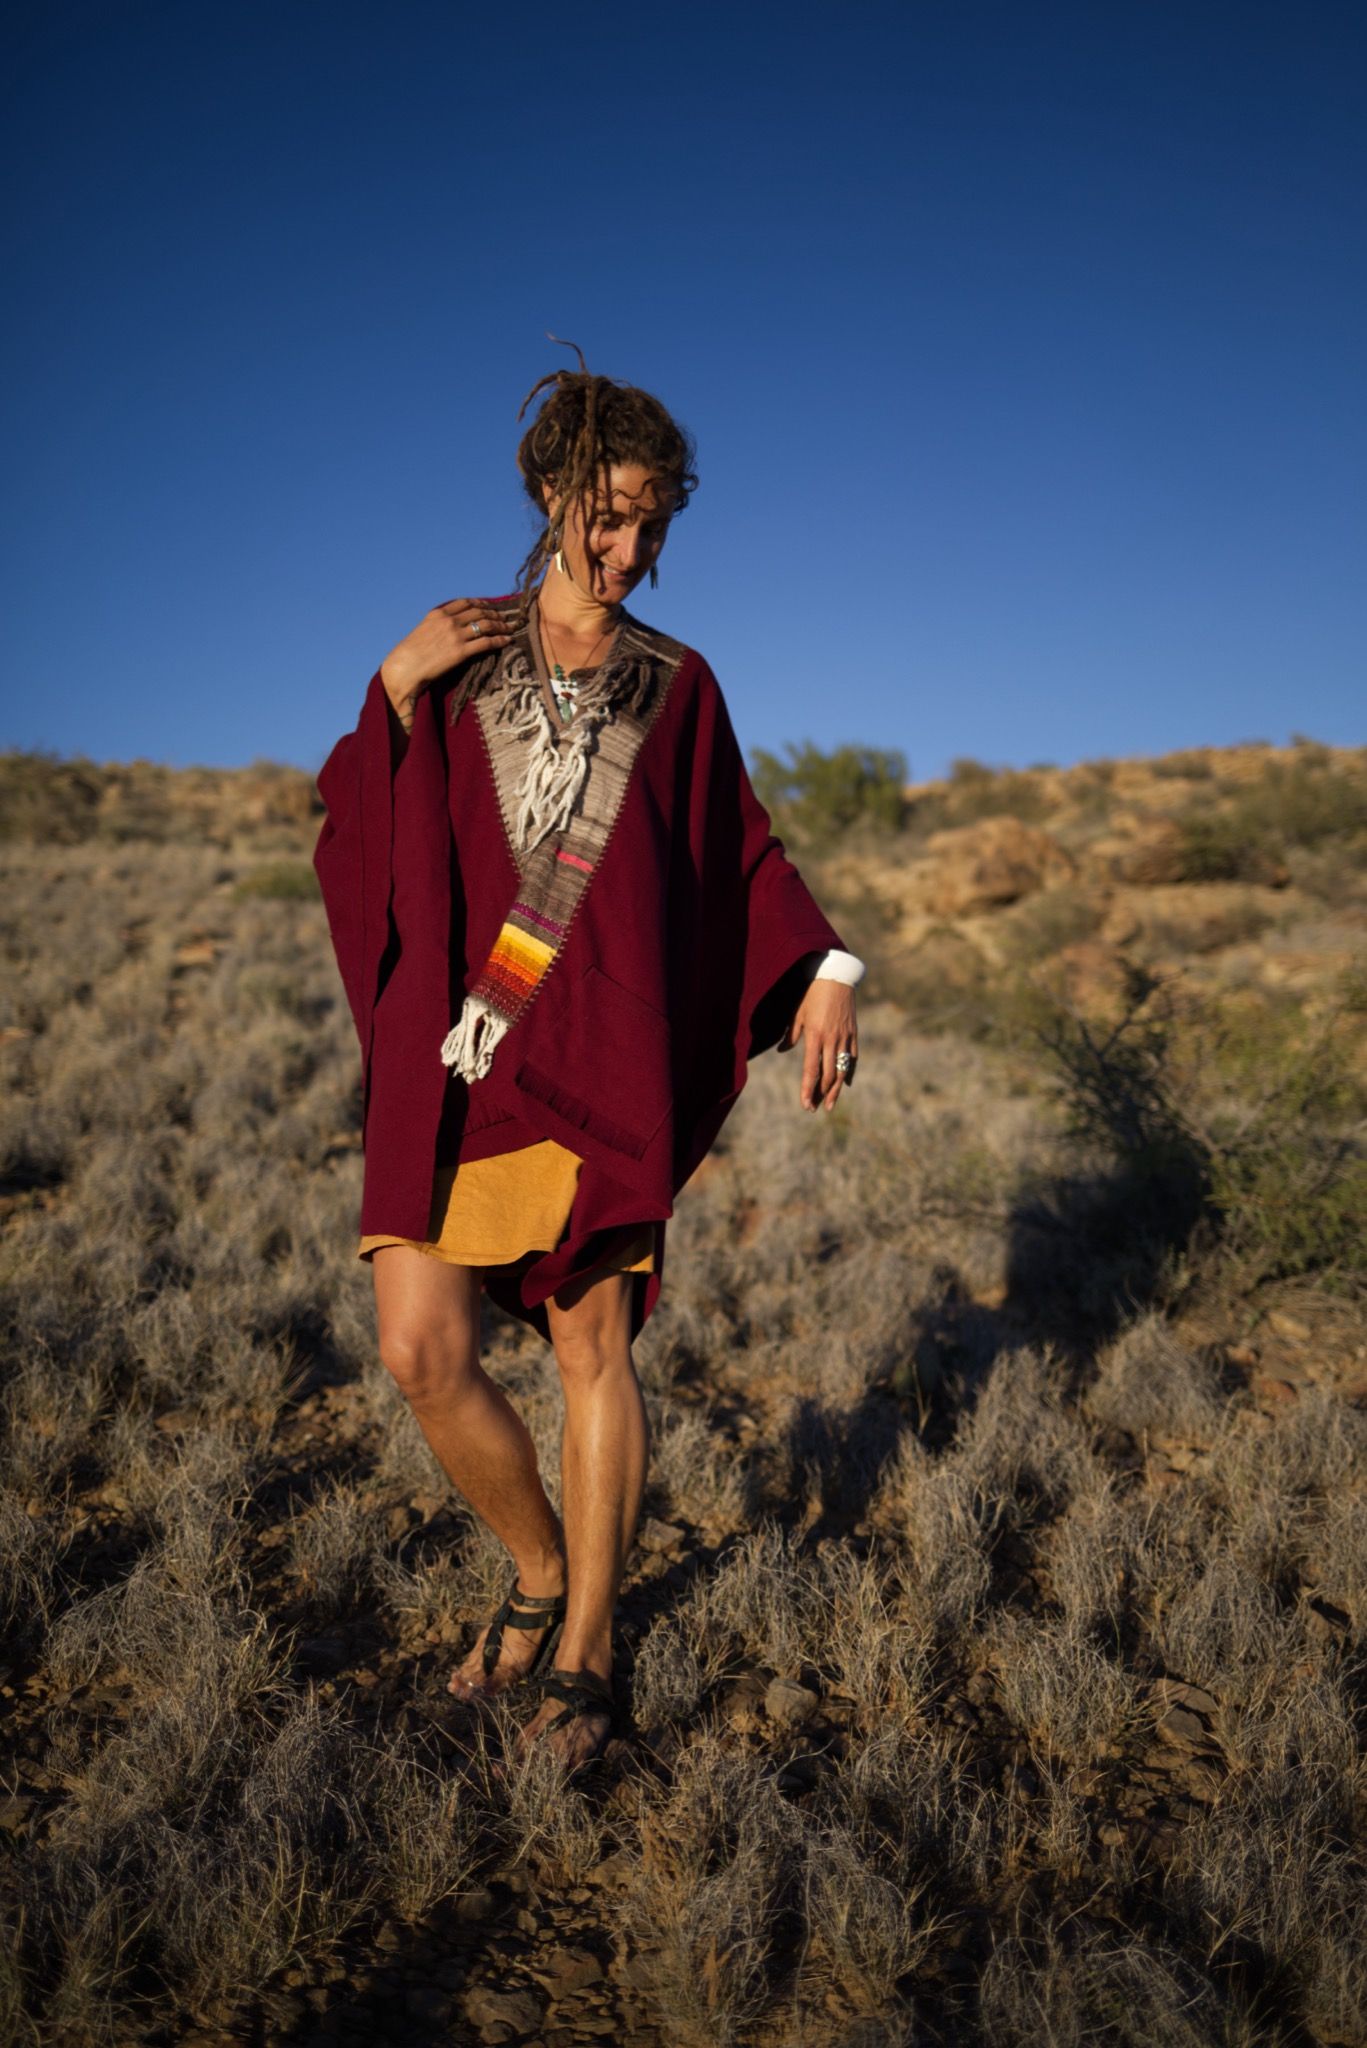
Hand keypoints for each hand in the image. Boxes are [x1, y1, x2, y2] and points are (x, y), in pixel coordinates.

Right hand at [380, 598, 524, 725]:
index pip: (465, 603)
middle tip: (504, 617)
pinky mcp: (461, 652)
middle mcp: (448, 621)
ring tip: (509, 628)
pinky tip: (507, 640)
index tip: (489, 606)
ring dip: (501, 625)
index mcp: (438, 613)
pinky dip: (499, 640)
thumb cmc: (410, 654)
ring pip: (486, 625)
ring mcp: (455, 635)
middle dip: (495, 613)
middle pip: (479, 612)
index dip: (481, 603)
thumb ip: (437, 625)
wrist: (404, 668)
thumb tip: (449, 628)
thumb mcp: (423, 630)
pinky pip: (486, 642)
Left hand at [777, 979, 857, 1112]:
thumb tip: (783, 1050)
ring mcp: (845, 1037)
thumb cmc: (812, 993)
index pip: (811, 1070)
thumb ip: (791, 1034)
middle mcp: (832, 1040)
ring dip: (836, 1090)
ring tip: (830, 1105)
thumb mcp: (797, 1013)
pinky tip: (845, 1084)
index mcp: (815, 1036)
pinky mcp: (854, 1033)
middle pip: (828, 1075)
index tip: (805, 1105)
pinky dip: (849, 1072)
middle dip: (821, 1095)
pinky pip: (853, 1058)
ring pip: (842, 1070)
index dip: (808, 1090)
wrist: (836, 976)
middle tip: (815, 1108)